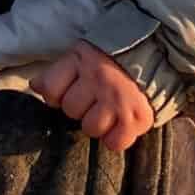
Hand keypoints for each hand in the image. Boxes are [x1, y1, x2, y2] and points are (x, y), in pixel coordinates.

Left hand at [31, 41, 153, 150]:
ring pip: (90, 128)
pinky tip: (120, 124)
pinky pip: (115, 143)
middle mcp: (100, 79)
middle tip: (95, 97)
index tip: (70, 89)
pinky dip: (116, 138)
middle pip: (70, 110)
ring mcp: (119, 99)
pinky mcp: (137, 117)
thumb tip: (34, 86)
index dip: (56, 94)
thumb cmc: (115, 56)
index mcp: (83, 59)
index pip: (51, 89)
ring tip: (109, 110)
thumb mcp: (83, 53)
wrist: (159, 51)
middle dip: (80, 107)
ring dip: (98, 123)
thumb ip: (58, 71)